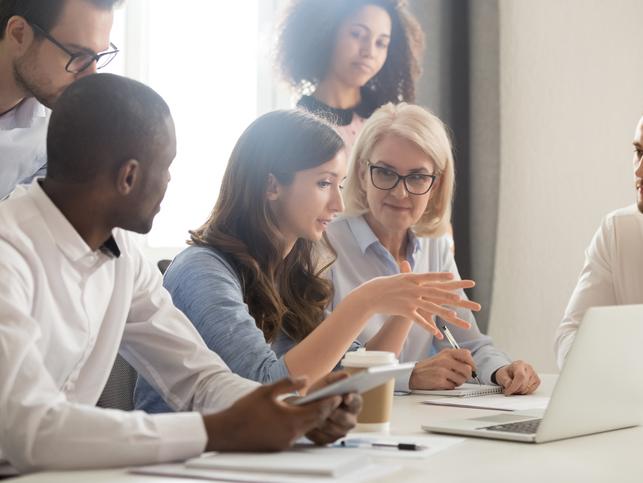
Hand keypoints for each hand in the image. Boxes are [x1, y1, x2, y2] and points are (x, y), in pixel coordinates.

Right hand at [203, 377, 340, 451]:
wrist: (227, 432)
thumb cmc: (245, 409)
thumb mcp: (267, 390)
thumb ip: (288, 383)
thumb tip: (305, 379)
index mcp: (291, 419)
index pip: (318, 410)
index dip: (330, 402)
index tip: (339, 395)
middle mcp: (292, 434)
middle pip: (316, 421)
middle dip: (326, 410)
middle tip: (335, 400)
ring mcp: (286, 442)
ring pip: (307, 428)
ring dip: (315, 418)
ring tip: (321, 406)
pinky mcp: (279, 447)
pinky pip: (297, 434)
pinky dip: (303, 425)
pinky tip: (301, 417)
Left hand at [304, 372, 362, 444]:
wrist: (308, 406)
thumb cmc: (321, 392)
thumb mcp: (327, 382)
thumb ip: (336, 378)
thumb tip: (346, 376)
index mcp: (354, 403)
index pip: (357, 402)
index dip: (352, 400)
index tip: (345, 397)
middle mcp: (351, 420)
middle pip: (346, 419)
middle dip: (334, 413)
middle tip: (325, 408)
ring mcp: (341, 432)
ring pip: (334, 430)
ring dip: (323, 422)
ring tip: (314, 415)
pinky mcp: (329, 440)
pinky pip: (324, 438)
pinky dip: (316, 432)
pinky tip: (309, 424)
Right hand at [356, 262, 480, 339]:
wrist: (370, 295)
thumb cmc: (382, 285)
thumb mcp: (397, 277)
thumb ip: (406, 273)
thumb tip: (410, 265)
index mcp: (411, 278)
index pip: (429, 277)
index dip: (441, 277)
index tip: (453, 277)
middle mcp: (412, 288)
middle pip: (434, 292)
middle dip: (447, 295)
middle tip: (460, 298)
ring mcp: (409, 300)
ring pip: (430, 306)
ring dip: (443, 311)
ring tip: (454, 315)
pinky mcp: (405, 311)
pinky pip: (419, 320)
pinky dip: (428, 327)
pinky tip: (437, 333)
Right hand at [409, 349, 476, 389]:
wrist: (414, 375)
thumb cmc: (429, 367)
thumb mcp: (441, 357)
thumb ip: (455, 357)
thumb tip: (470, 363)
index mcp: (447, 353)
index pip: (467, 355)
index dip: (472, 363)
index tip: (471, 368)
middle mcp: (445, 360)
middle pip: (467, 369)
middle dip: (467, 376)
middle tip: (461, 377)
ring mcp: (442, 370)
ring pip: (462, 379)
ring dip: (458, 382)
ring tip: (450, 380)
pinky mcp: (440, 380)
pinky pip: (453, 386)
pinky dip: (450, 386)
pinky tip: (444, 383)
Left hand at [495, 361, 540, 394]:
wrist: (510, 372)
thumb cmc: (507, 373)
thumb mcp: (501, 375)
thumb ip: (505, 380)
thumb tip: (509, 385)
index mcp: (519, 364)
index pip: (520, 376)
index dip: (514, 386)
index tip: (508, 392)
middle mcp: (528, 368)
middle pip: (524, 384)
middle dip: (515, 390)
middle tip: (509, 389)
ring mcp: (534, 374)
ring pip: (528, 389)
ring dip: (520, 391)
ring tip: (514, 387)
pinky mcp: (537, 381)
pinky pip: (531, 390)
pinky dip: (525, 392)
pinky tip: (520, 387)